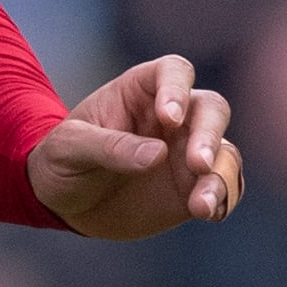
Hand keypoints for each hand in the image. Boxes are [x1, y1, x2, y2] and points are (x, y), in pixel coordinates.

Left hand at [28, 55, 243, 240]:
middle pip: (211, 109)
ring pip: (224, 152)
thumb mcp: (69, 149)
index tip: (170, 118)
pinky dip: (224, 199)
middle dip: (209, 134)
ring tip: (201, 205)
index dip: (177, 89)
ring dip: (220, 175)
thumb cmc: (61, 161)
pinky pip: (223, 187)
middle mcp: (174, 118)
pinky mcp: (192, 187)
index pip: (174, 72)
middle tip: (198, 163)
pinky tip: (210, 214)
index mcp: (141, 91)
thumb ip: (108, 147)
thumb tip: (157, 155)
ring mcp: (186, 152)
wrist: (64, 202)